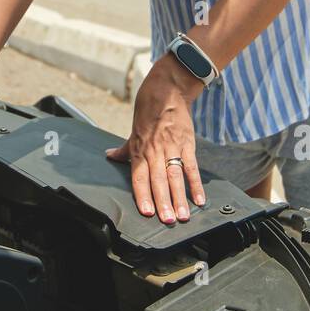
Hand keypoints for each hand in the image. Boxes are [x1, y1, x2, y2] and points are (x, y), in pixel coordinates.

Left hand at [105, 55, 206, 222]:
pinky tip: (199, 199)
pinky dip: (196, 183)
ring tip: (183, 215)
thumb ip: (125, 148)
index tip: (146, 211)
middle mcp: (155, 151)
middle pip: (158, 180)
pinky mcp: (187, 143)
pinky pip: (192, 166)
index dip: (143, 194)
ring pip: (175, 176)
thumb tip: (109, 156)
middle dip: (163, 202)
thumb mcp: (134, 130)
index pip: (139, 177)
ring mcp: (172, 147)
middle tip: (167, 220)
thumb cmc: (148, 109)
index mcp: (141, 150)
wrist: (167, 89)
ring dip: (179, 197)